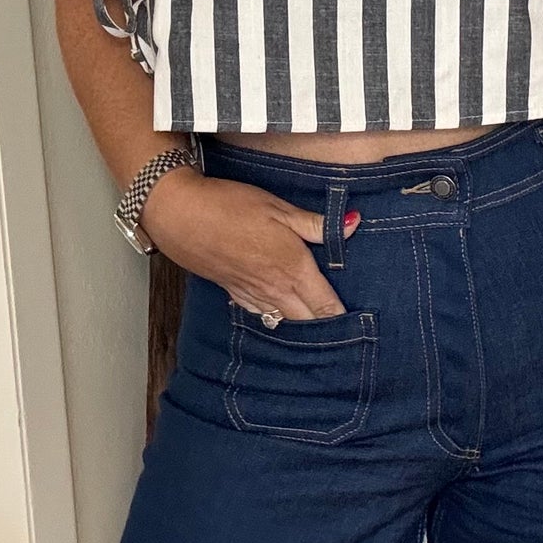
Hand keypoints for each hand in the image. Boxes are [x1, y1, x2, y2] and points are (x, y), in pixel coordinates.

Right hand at [138, 171, 360, 318]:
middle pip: (308, 322)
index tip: (361, 328)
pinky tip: (281, 316)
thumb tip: (353, 225)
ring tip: (320, 333)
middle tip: (347, 336)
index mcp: (293, 268)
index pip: (326, 305)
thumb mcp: (279, 208)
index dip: (344, 319)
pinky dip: (276, 319)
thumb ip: (316, 223)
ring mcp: (252, 294)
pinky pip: (262, 315)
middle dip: (328, 330)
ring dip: (303, 328)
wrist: (181, 216)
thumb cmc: (231, 207)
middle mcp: (275, 289)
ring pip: (285, 323)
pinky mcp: (233, 292)